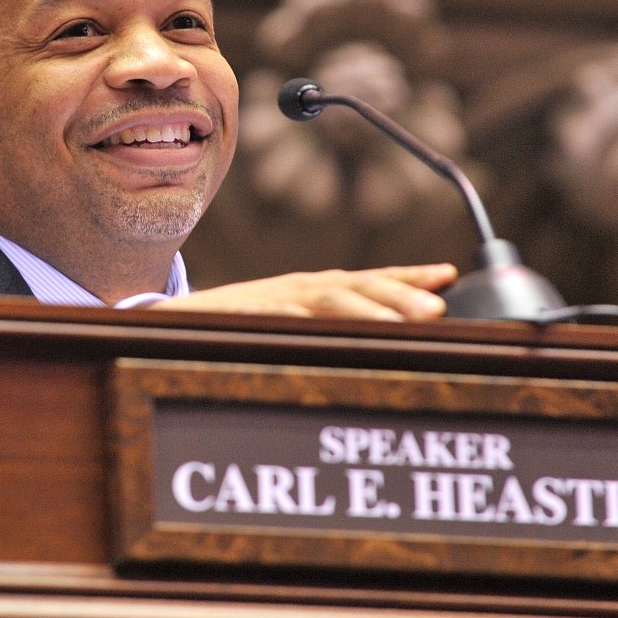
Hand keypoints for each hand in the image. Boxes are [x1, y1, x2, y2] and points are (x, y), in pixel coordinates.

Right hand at [152, 264, 457, 320]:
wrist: (167, 327)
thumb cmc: (236, 332)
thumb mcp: (291, 329)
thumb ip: (334, 332)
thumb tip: (391, 343)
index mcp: (314, 292)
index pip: (371, 280)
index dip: (409, 277)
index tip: (449, 275)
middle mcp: (297, 289)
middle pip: (356, 286)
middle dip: (399, 295)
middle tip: (436, 309)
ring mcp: (268, 300)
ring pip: (324, 300)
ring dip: (365, 311)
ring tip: (401, 324)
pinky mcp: (237, 315)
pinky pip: (271, 317)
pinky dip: (296, 320)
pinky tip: (319, 328)